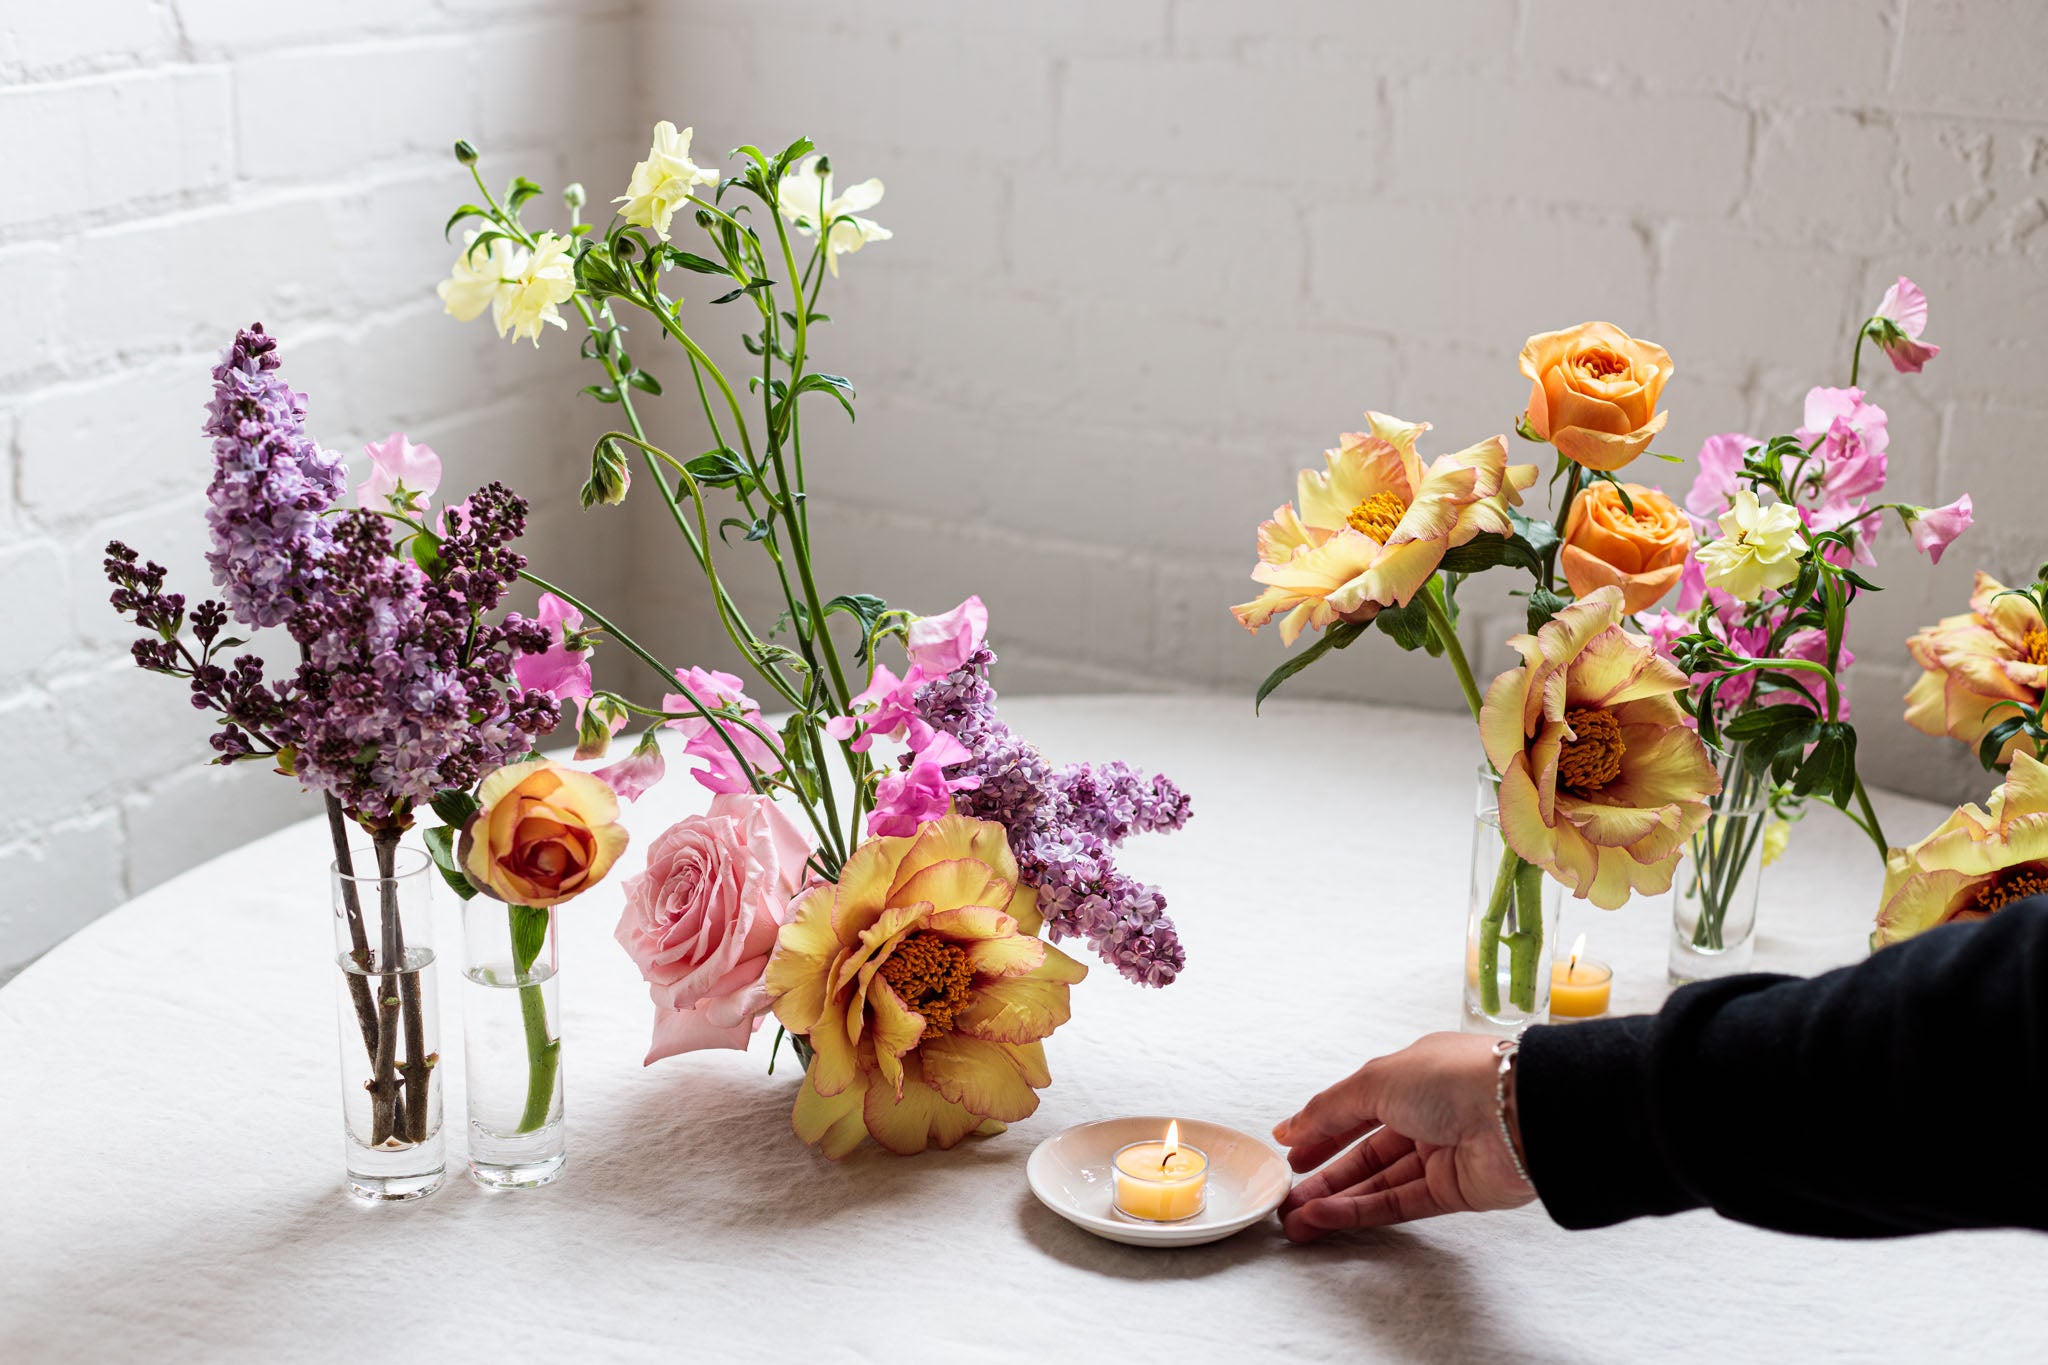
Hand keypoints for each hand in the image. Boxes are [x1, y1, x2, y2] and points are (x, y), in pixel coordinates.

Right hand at [1273, 1032, 1534, 1241]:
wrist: (1517, 1114)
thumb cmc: (1455, 1079)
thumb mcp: (1376, 1080)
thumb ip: (1329, 1109)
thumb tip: (1292, 1126)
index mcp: (1411, 1077)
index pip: (1356, 1108)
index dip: (1321, 1129)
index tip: (1290, 1150)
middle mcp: (1426, 1115)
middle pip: (1364, 1151)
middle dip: (1323, 1174)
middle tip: (1286, 1195)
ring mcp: (1440, 1155)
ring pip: (1376, 1182)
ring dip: (1334, 1199)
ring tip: (1295, 1218)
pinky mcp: (1453, 1193)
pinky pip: (1396, 1205)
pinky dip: (1359, 1211)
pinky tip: (1326, 1216)